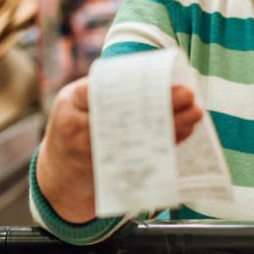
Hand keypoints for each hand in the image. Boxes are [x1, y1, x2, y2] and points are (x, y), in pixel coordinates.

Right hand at [35, 79, 204, 222]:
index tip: (159, 79)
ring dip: (173, 126)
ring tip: (195, 112)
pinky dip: (167, 144)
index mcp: (70, 103)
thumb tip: (150, 75)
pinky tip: (185, 131)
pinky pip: (145, 157)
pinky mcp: (112, 173)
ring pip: (141, 138)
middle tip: (188, 94)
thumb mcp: (74, 103)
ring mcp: (95, 155)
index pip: (102, 89)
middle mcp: (80, 130)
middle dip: (162, 105)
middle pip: (128, 115)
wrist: (58, 178)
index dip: (132, 86)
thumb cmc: (71, 128)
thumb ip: (101, 91)